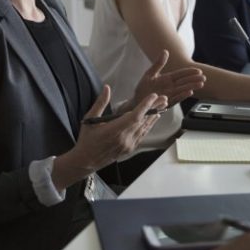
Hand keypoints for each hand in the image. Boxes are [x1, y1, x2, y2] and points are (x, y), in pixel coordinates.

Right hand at [52, 86, 166, 190]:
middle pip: (143, 121)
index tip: (153, 96)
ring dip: (154, 116)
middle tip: (163, 98)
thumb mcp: (89, 119)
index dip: (145, 106)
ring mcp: (128, 145)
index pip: (134, 116)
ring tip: (162, 105)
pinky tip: (153, 118)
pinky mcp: (130, 149)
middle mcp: (124, 138)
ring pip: (145, 128)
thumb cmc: (86, 139)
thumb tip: (107, 87)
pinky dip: (149, 125)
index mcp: (114, 130)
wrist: (86, 161)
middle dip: (154, 108)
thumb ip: (100, 103)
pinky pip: (142, 135)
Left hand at [127, 50, 204, 110]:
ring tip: (200, 84)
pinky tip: (189, 92)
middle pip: (184, 82)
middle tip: (203, 78)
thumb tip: (165, 51)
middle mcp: (170, 87)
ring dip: (191, 87)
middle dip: (194, 80)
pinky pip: (175, 98)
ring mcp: (169, 95)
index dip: (189, 72)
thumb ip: (158, 64)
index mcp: (167, 79)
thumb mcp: (150, 73)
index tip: (198, 71)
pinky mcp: (166, 102)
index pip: (181, 74)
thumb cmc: (143, 88)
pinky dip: (182, 95)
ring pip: (182, 90)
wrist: (137, 100)